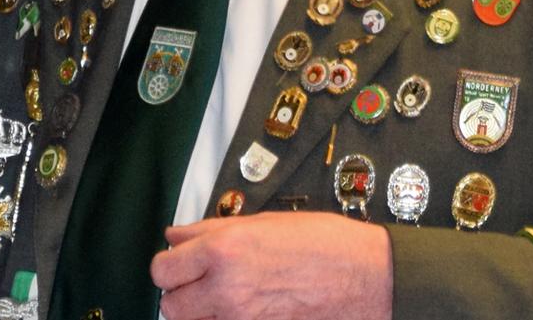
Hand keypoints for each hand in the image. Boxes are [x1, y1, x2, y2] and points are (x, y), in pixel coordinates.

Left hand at [150, 212, 392, 319]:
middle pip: (171, 306)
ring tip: (225, 299)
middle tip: (200, 284)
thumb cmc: (323, 243)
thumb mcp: (261, 222)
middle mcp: (227, 289)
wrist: (370, 278)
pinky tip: (246, 311)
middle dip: (181, 295)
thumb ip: (210, 231)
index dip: (169, 267)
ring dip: (203, 314)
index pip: (163, 270)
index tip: (179, 265)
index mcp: (223, 250)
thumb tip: (176, 237)